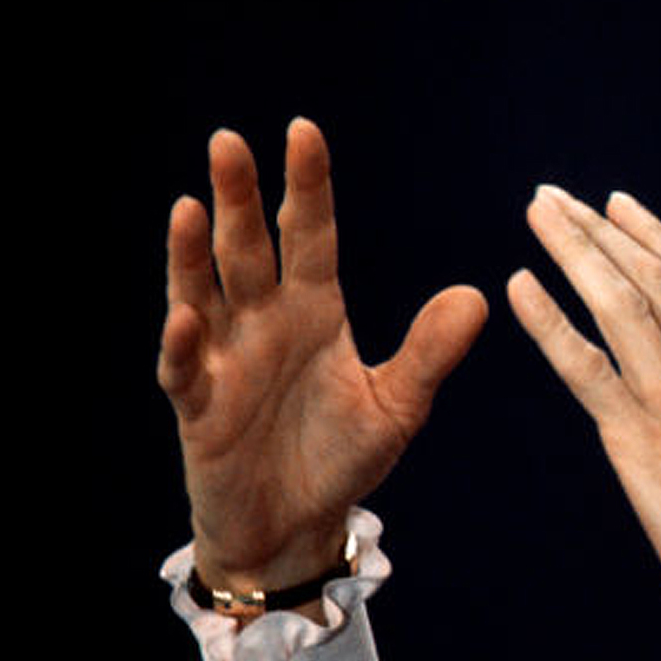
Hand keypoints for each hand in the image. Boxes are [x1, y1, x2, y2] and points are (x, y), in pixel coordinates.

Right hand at [158, 120, 487, 593]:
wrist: (295, 530)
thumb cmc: (340, 460)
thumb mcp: (396, 408)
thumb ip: (428, 354)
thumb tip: (479, 295)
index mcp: (314, 313)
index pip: (309, 236)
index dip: (306, 187)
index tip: (304, 131)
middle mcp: (264, 324)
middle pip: (248, 249)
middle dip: (238, 197)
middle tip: (228, 141)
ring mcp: (224, 361)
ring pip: (203, 294)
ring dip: (192, 253)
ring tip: (190, 207)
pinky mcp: (199, 408)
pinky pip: (185, 370)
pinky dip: (182, 344)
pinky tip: (183, 316)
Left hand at [508, 186, 660, 641]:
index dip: (653, 238)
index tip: (617, 206)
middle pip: (651, 278)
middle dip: (598, 231)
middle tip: (553, 199)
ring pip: (620, 304)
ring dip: (574, 251)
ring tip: (538, 215)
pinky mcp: (638, 440)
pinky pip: (585, 368)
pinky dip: (549, 322)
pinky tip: (519, 286)